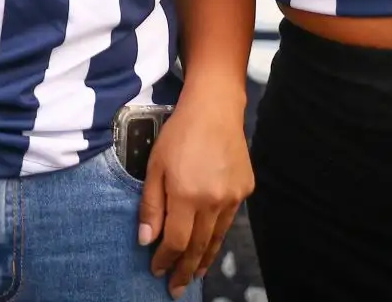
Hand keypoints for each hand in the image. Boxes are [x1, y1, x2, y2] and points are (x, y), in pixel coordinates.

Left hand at [138, 99, 253, 298]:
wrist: (214, 108)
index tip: (156, 271)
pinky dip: (218, 235)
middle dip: (185, 270)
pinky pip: (229, 219)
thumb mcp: (154, 166)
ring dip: (204, 259)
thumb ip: (151, 205)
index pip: (176, 241)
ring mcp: (232, 196)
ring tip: (194, 273)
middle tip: (177, 288)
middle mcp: (213, 200)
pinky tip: (210, 242)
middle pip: (198, 246)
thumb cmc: (179, 133)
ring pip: (217, 238)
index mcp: (186, 194)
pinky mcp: (245, 189)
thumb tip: (147, 239)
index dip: (165, 259)